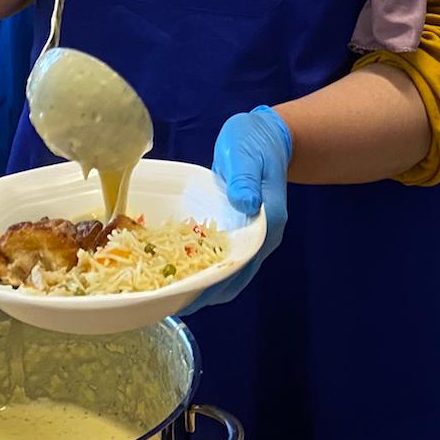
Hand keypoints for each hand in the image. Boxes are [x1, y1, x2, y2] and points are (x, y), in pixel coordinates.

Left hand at [186, 106, 291, 311]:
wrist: (265, 135)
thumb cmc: (255, 142)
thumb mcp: (247, 154)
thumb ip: (245, 178)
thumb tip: (245, 203)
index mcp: (268, 219)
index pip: (246, 260)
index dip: (220, 281)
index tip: (194, 296)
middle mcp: (262, 236)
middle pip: (237, 275)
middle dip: (208, 292)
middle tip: (172, 303)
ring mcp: (251, 235)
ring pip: (230, 271)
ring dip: (205, 285)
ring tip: (172, 295)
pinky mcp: (238, 231)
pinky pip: (221, 257)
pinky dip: (203, 268)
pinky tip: (180, 272)